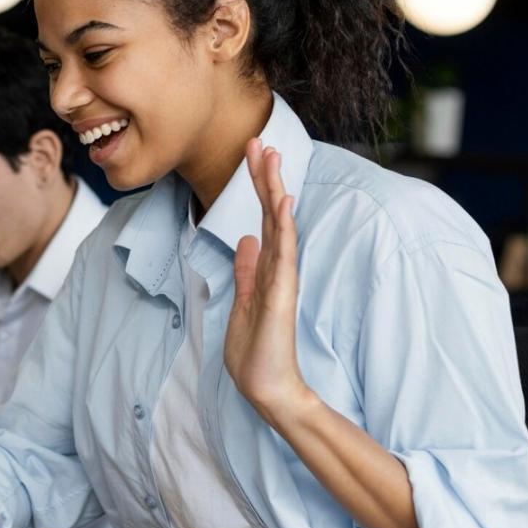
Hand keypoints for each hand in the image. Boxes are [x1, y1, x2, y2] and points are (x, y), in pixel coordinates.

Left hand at [224, 139, 312, 421]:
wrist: (266, 387)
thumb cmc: (256, 351)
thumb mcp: (242, 302)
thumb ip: (247, 271)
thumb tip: (245, 241)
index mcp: (266, 268)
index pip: (261, 218)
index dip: (255, 186)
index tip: (250, 154)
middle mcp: (277, 267)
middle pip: (270, 213)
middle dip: (264, 177)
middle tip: (258, 140)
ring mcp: (282, 278)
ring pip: (280, 225)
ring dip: (274, 190)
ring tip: (271, 157)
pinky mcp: (282, 293)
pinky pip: (284, 253)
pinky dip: (283, 226)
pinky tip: (282, 201)